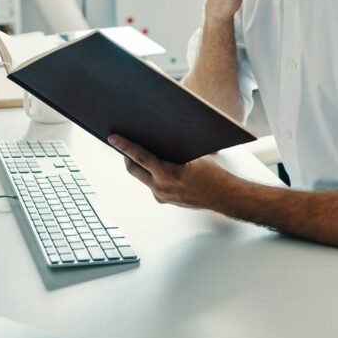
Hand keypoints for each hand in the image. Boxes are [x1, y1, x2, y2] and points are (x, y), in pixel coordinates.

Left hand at [108, 134, 237, 209]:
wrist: (224, 197)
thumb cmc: (213, 175)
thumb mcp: (194, 156)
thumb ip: (173, 150)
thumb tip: (158, 136)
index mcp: (168, 175)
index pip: (140, 157)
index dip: (125, 146)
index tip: (113, 138)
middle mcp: (161, 188)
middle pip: (134, 169)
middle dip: (127, 156)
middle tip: (122, 143)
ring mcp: (162, 196)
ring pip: (141, 177)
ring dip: (139, 165)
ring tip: (137, 152)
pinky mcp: (164, 200)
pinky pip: (151, 184)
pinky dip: (150, 174)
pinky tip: (155, 165)